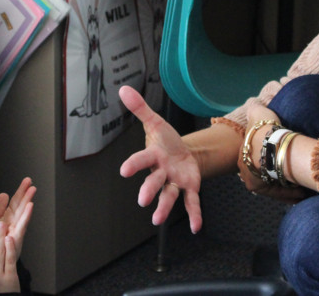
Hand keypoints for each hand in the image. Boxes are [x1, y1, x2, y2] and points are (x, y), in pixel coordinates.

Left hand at [0, 177, 34, 257]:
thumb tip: (4, 194)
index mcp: (8, 218)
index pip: (15, 202)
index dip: (20, 191)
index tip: (27, 180)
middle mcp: (14, 223)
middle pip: (20, 206)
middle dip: (25, 194)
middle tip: (30, 183)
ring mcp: (16, 231)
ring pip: (22, 213)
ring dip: (27, 202)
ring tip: (32, 190)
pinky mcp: (15, 239)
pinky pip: (21, 226)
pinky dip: (25, 216)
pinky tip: (29, 207)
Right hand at [118, 86, 202, 232]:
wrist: (183, 153)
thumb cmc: (166, 140)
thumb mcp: (155, 122)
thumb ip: (140, 108)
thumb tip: (123, 89)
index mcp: (153, 156)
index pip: (141, 160)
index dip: (134, 164)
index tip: (125, 170)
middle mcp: (161, 172)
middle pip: (154, 181)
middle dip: (148, 190)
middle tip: (142, 200)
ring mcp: (174, 182)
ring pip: (168, 195)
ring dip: (163, 207)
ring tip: (157, 219)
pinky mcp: (188, 188)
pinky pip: (191, 203)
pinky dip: (194, 215)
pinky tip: (195, 227)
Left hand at [236, 105, 309, 203]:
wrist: (268, 139)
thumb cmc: (264, 127)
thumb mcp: (259, 113)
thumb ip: (256, 108)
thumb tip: (254, 103)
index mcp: (243, 153)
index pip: (256, 161)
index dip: (271, 162)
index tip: (283, 163)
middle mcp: (244, 168)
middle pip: (263, 175)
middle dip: (277, 176)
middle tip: (293, 177)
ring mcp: (250, 179)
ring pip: (271, 185)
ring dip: (286, 186)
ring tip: (301, 185)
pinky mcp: (260, 187)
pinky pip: (278, 193)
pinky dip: (289, 193)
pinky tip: (301, 192)